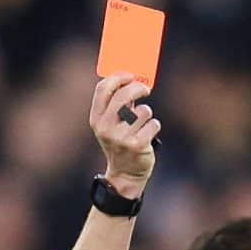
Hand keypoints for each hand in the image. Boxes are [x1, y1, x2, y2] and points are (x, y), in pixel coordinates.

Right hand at [90, 73, 157, 193]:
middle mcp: (105, 128)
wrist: (125, 173)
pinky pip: (153, 124)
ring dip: (146, 114)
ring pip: (142, 111)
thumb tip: (133, 80)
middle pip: (123, 96)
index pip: (103, 89)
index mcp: (96, 119)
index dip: (118, 77)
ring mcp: (121, 138)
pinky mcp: (137, 145)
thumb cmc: (120, 142)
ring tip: (143, 123)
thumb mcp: (111, 124)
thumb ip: (117, 104)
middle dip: (137, 88)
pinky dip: (154, 126)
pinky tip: (148, 133)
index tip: (130, 75)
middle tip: (145, 89)